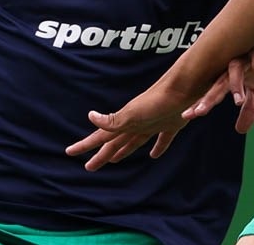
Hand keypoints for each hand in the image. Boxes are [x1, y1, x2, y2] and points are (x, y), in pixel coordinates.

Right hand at [65, 81, 200, 170]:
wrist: (184, 87)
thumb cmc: (158, 101)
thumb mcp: (133, 113)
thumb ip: (113, 119)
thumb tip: (90, 116)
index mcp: (125, 123)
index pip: (101, 137)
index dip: (85, 145)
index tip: (69, 152)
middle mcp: (136, 124)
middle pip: (115, 143)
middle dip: (101, 155)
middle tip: (89, 166)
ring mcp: (153, 124)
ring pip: (134, 141)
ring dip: (124, 151)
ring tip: (115, 159)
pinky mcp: (170, 125)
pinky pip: (161, 140)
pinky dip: (158, 148)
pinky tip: (155, 155)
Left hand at [183, 19, 253, 133]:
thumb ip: (248, 108)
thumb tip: (240, 130)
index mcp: (229, 75)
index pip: (213, 92)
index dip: (200, 103)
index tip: (186, 116)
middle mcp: (233, 65)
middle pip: (218, 82)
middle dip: (209, 97)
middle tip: (199, 112)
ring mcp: (246, 55)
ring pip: (235, 68)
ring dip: (235, 84)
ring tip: (237, 101)